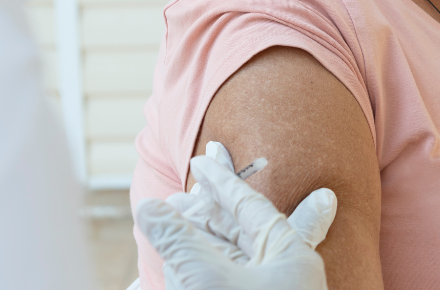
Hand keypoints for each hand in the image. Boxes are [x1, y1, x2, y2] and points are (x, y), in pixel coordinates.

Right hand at [136, 144, 336, 289]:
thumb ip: (177, 240)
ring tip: (169, 220)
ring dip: (198, 240)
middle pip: (240, 230)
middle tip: (179, 194)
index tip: (201, 161)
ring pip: (229, 258)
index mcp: (290, 256)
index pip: (250, 205)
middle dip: (207, 211)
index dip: (221, 181)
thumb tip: (149, 209)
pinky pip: (222, 278)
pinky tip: (174, 261)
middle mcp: (283, 273)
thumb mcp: (206, 279)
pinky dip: (198, 266)